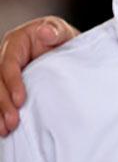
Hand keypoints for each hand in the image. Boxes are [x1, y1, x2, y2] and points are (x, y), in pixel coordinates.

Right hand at [0, 17, 78, 135]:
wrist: (67, 48)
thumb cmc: (62, 38)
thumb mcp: (62, 30)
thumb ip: (57, 31)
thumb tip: (45, 32)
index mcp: (16, 43)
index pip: (8, 64)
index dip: (12, 82)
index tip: (20, 100)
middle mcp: (6, 58)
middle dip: (2, 103)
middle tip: (13, 122)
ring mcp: (6, 73)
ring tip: (6, 130)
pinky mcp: (10, 86)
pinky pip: (1, 99)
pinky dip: (0, 114)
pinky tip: (3, 129)